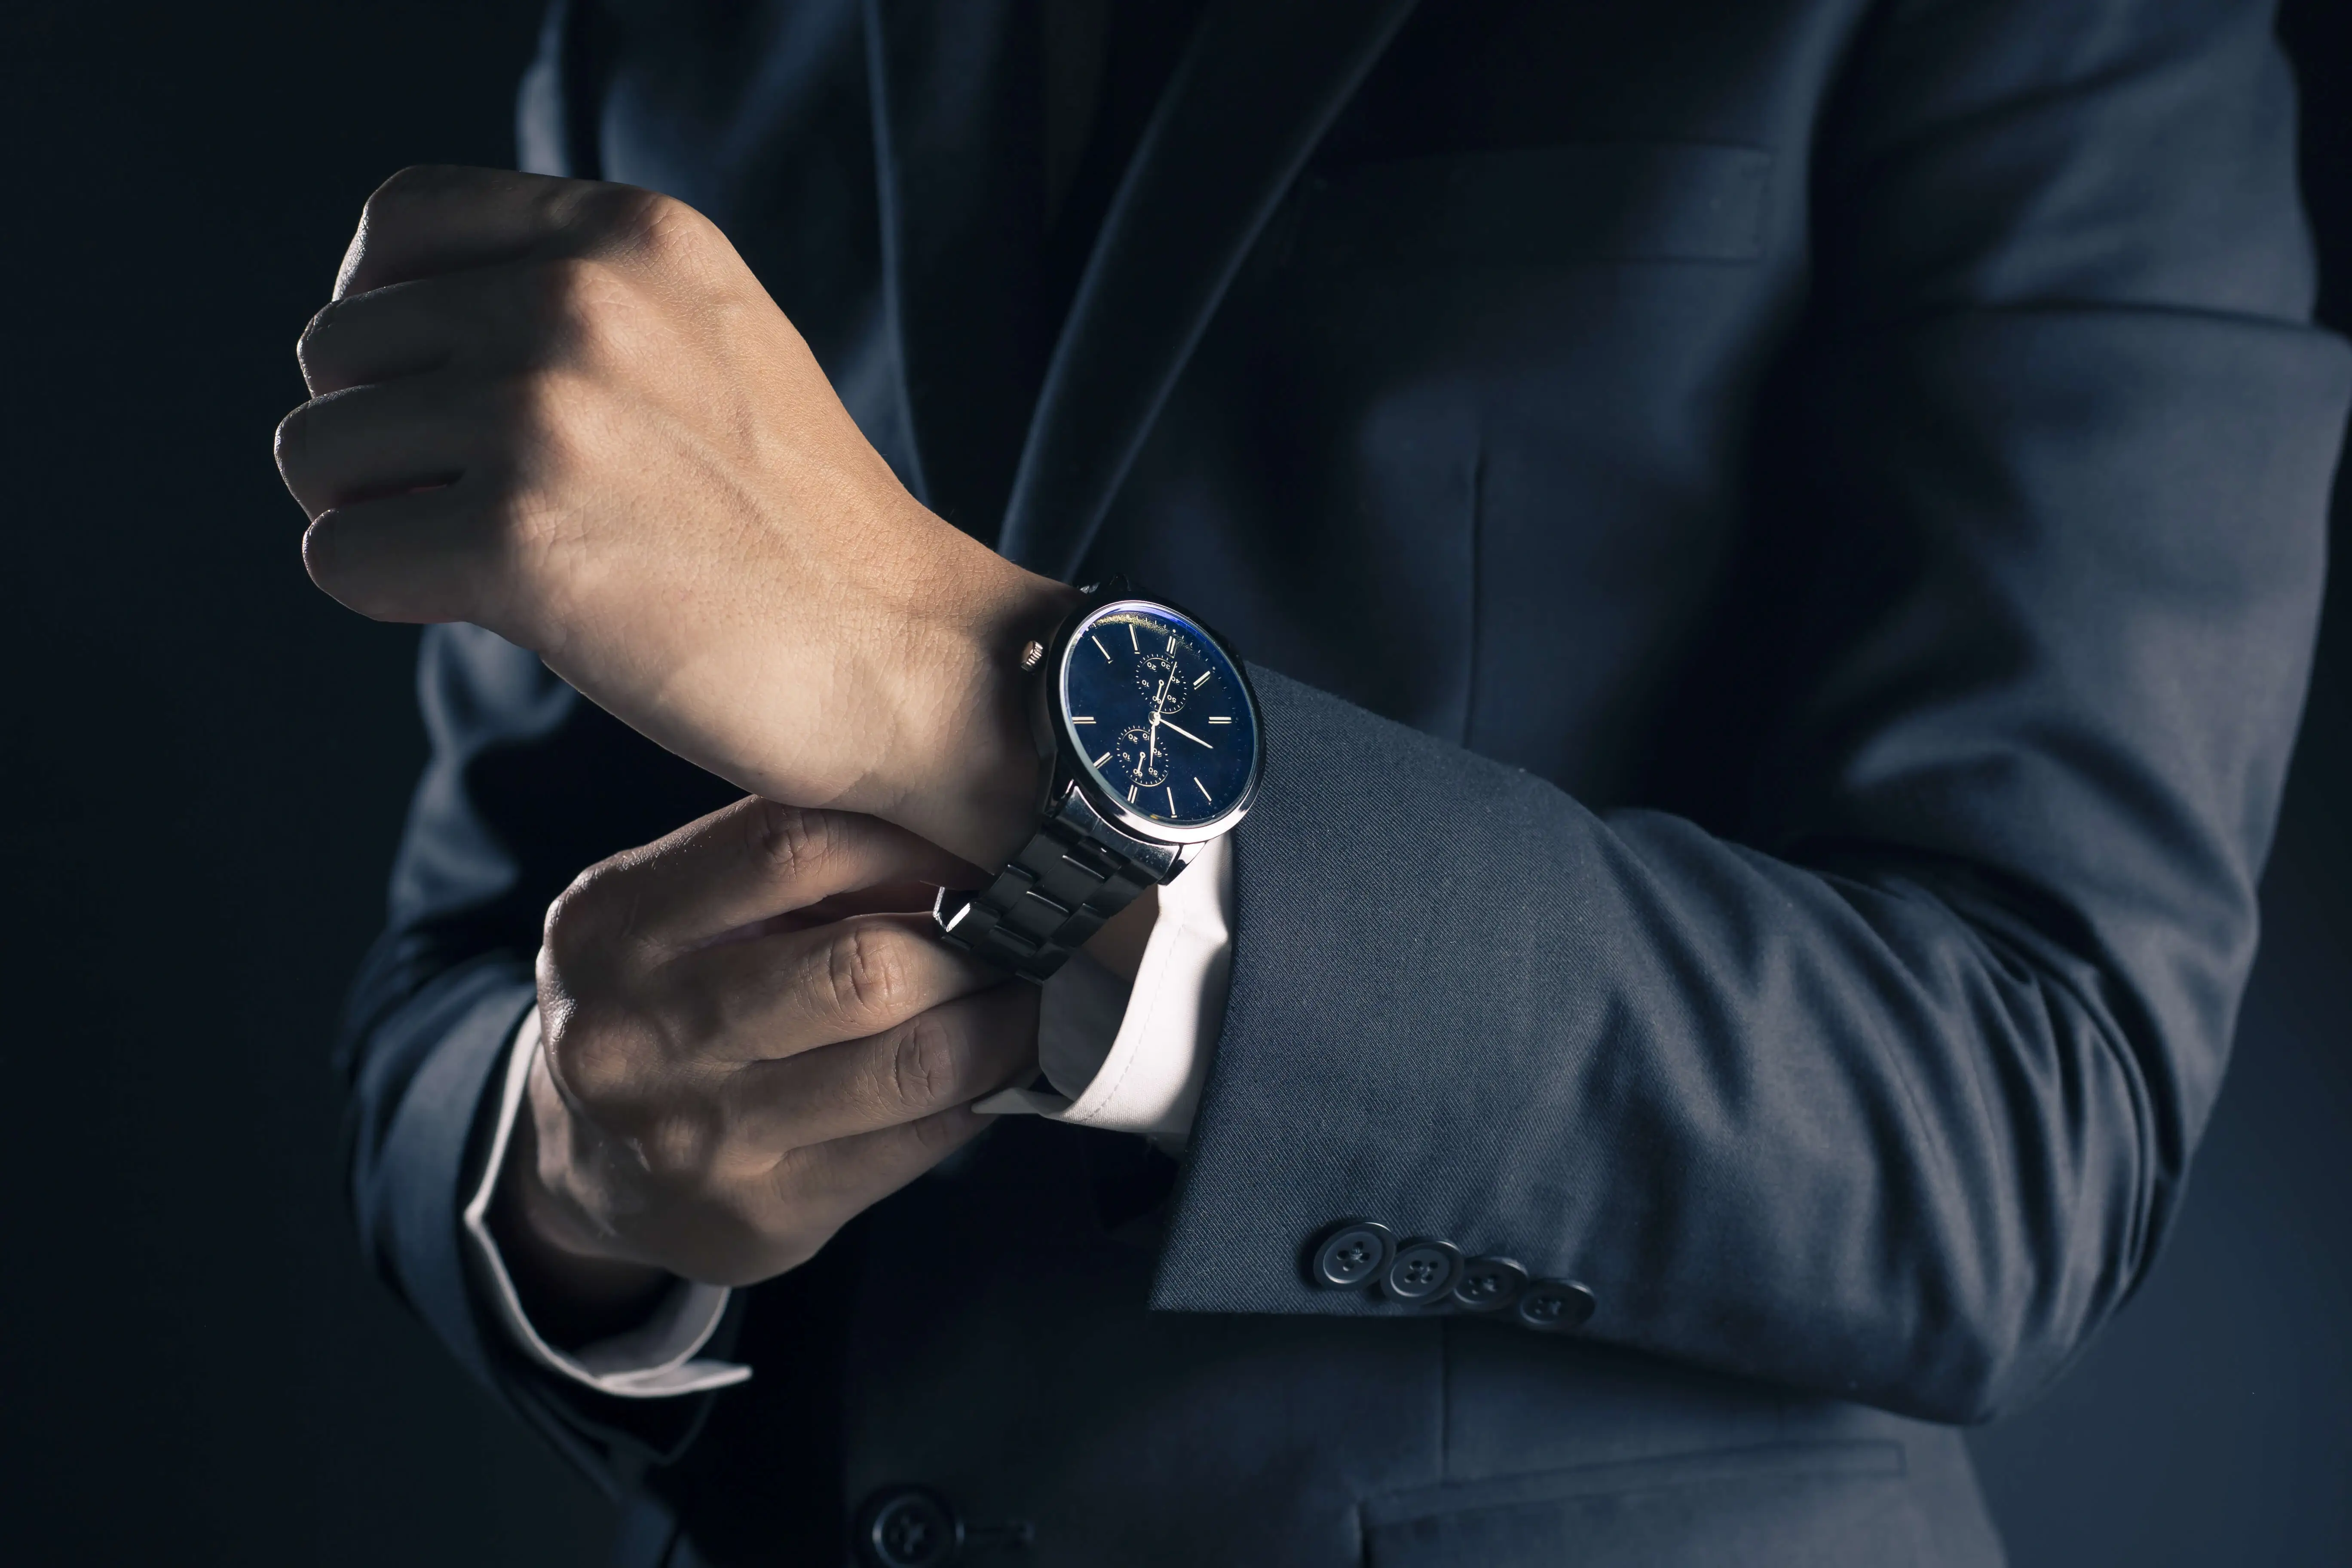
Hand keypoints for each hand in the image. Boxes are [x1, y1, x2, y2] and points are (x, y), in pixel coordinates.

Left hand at [276, 166, 1074, 865]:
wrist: (909, 654)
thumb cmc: (799, 527)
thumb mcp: (709, 339)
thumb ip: (581, 296)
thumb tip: (398, 327)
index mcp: (632, 234)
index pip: (400, 224)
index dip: (384, 318)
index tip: (435, 397)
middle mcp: (577, 298)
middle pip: (337, 348)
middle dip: (382, 437)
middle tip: (482, 506)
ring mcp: (542, 415)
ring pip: (315, 452)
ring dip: (377, 518)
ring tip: (492, 559)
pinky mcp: (513, 541)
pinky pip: (338, 559)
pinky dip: (393, 597)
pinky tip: (498, 612)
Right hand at [492, 796, 1037, 1328]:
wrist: (581, 1167)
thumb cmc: (665, 1002)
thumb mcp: (680, 912)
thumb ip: (796, 869)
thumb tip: (965, 844)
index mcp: (612, 925)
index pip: (792, 845)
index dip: (916, 837)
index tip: (981, 842)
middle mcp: (638, 1034)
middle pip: (864, 966)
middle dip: (973, 941)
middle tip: (1028, 926)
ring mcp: (697, 1138)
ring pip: (911, 1062)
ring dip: (1004, 1020)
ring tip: (1038, 989)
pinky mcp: (761, 1219)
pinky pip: (918, 1141)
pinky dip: (984, 1092)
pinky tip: (1004, 1063)